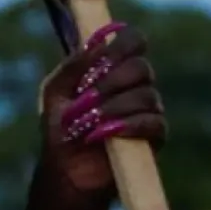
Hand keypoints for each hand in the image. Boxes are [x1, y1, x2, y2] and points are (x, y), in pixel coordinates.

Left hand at [35, 22, 166, 199]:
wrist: (65, 168)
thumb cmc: (60, 127)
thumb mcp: (56, 91)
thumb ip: (73, 65)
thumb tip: (97, 44)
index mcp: (114, 67)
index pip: (133, 41)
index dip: (123, 44)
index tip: (105, 56)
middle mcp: (135, 84)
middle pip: (141, 67)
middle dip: (113, 81)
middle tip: (88, 96)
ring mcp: (148, 110)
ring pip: (147, 96)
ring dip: (115, 107)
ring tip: (91, 121)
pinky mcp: (154, 137)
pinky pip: (154, 122)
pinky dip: (131, 125)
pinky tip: (109, 132)